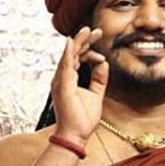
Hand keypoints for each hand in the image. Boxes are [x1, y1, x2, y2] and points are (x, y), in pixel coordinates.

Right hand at [51, 26, 107, 145]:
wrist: (75, 135)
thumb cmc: (82, 119)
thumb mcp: (96, 94)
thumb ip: (99, 79)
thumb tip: (104, 63)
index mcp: (69, 79)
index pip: (77, 57)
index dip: (89, 49)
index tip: (102, 51)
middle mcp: (62, 77)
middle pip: (73, 52)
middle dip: (85, 40)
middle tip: (97, 30)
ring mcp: (60, 80)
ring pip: (69, 55)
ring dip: (79, 41)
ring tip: (88, 30)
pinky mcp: (62, 85)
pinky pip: (65, 64)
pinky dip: (69, 52)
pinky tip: (72, 41)